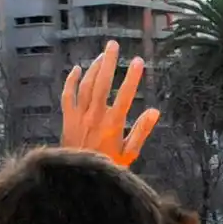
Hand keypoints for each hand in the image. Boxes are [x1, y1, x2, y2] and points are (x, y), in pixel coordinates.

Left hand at [60, 40, 159, 166]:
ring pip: (86, 85)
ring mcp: (79, 115)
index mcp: (113, 124)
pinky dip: (71, 80)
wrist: (78, 178)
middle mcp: (95, 115)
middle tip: (113, 45)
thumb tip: (155, 112)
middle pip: (102, 83)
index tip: (139, 61)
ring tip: (102, 55)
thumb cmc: (108, 167)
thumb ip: (141, 131)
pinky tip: (77, 69)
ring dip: (94, 68)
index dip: (133, 77)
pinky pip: (68, 95)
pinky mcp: (67, 118)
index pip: (125, 95)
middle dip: (109, 62)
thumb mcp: (129, 154)